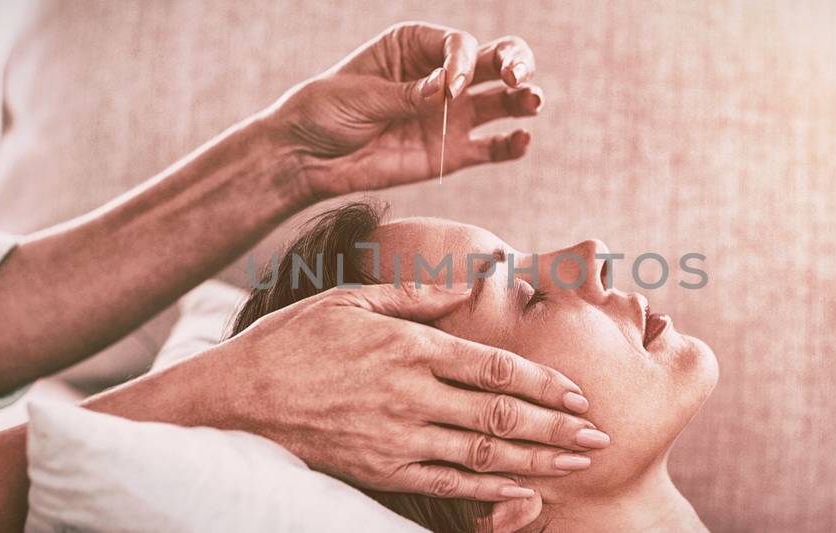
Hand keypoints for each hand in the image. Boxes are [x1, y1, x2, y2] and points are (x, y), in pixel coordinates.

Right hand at [177, 283, 605, 500]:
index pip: (493, 366)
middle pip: (500, 413)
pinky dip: (488, 490)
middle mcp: (409, 394)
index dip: (544, 380)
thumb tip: (467, 281)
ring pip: (481, 452)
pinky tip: (522, 493)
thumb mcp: (350, 298)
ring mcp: (396, 437)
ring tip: (576, 463)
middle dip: (556, 426)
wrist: (236, 397)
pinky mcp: (380, 469)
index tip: (579, 390)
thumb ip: (414, 295)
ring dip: (535, 460)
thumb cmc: (293, 339)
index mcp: (408, 345)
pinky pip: (445, 483)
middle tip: (599, 434)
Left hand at [259, 22, 543, 199]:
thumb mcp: (362, 95)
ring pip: (501, 102)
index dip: (461, 62)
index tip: (446, 88)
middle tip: (517, 77)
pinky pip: (491, 148)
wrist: (307, 156)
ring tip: (533, 102)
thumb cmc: (326, 110)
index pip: (459, 44)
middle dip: (514, 63)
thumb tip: (444, 93)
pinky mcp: (452, 152)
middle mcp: (441, 76)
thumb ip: (406, 95)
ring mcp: (450, 114)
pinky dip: (510, 145)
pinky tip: (523, 141)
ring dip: (524, 99)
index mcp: (415, 47)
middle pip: (493, 61)